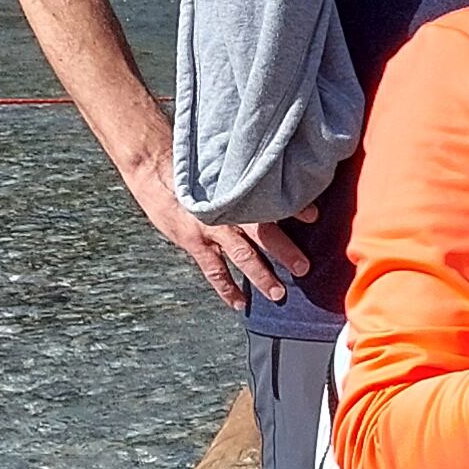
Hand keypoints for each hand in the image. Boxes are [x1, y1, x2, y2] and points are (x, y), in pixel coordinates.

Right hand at [123, 144, 312, 311]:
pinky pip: (214, 270)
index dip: (294, 207)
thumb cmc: (193, 164)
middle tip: (304, 267)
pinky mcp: (194, 242)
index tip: (314, 215)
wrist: (154, 165)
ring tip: (278, 293)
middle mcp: (228, 210)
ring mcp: (211, 228)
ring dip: (261, 275)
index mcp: (238, 189)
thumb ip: (247, 180)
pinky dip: (227, 289)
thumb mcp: (224, 167)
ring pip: (242, 256)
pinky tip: (239, 304)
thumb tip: (276, 184)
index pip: (272, 200)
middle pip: (264, 233)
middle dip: (285, 251)